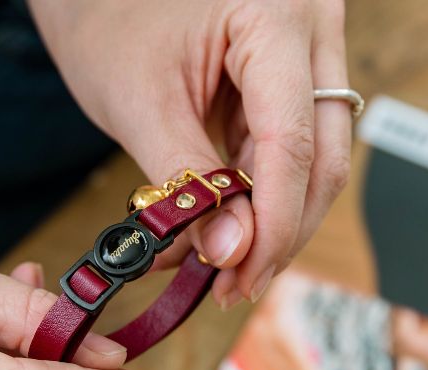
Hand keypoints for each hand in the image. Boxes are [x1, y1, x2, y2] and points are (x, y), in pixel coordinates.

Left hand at [29, 0, 351, 306]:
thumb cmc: (107, 19)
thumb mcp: (141, 104)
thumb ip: (188, 181)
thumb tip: (232, 253)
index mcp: (276, 15)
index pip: (293, 141)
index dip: (273, 223)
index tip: (242, 276)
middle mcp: (310, 27)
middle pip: (320, 155)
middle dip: (278, 230)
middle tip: (234, 285)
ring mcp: (305, 50)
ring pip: (310, 159)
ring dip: (265, 220)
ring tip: (216, 266)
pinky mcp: (285, 75)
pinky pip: (284, 147)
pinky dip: (253, 193)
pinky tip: (221, 230)